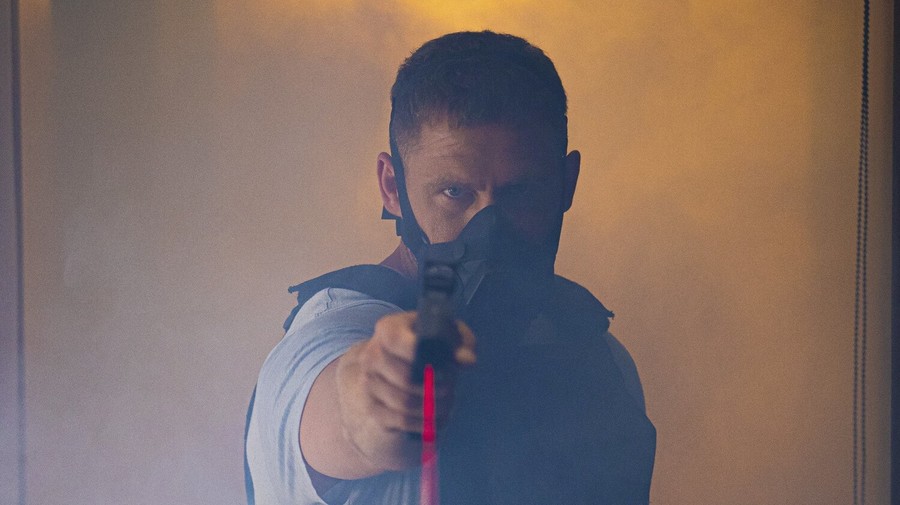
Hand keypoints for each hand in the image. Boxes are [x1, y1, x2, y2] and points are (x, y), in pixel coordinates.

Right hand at [334, 311, 475, 472]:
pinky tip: (438, 419)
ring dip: (431, 407)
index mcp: (388, 329)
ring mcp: (369, 383)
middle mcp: (372, 355)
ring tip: (448, 403)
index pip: (394, 340)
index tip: (444, 364)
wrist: (401, 365)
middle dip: (434, 386)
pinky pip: (401, 420)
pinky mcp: (373, 407)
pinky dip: (424, 423)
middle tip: (451, 387)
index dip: (419, 353)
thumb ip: (461, 343)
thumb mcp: (449, 335)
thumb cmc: (432, 344)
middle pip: (404, 377)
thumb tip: (466, 361)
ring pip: (404, 402)